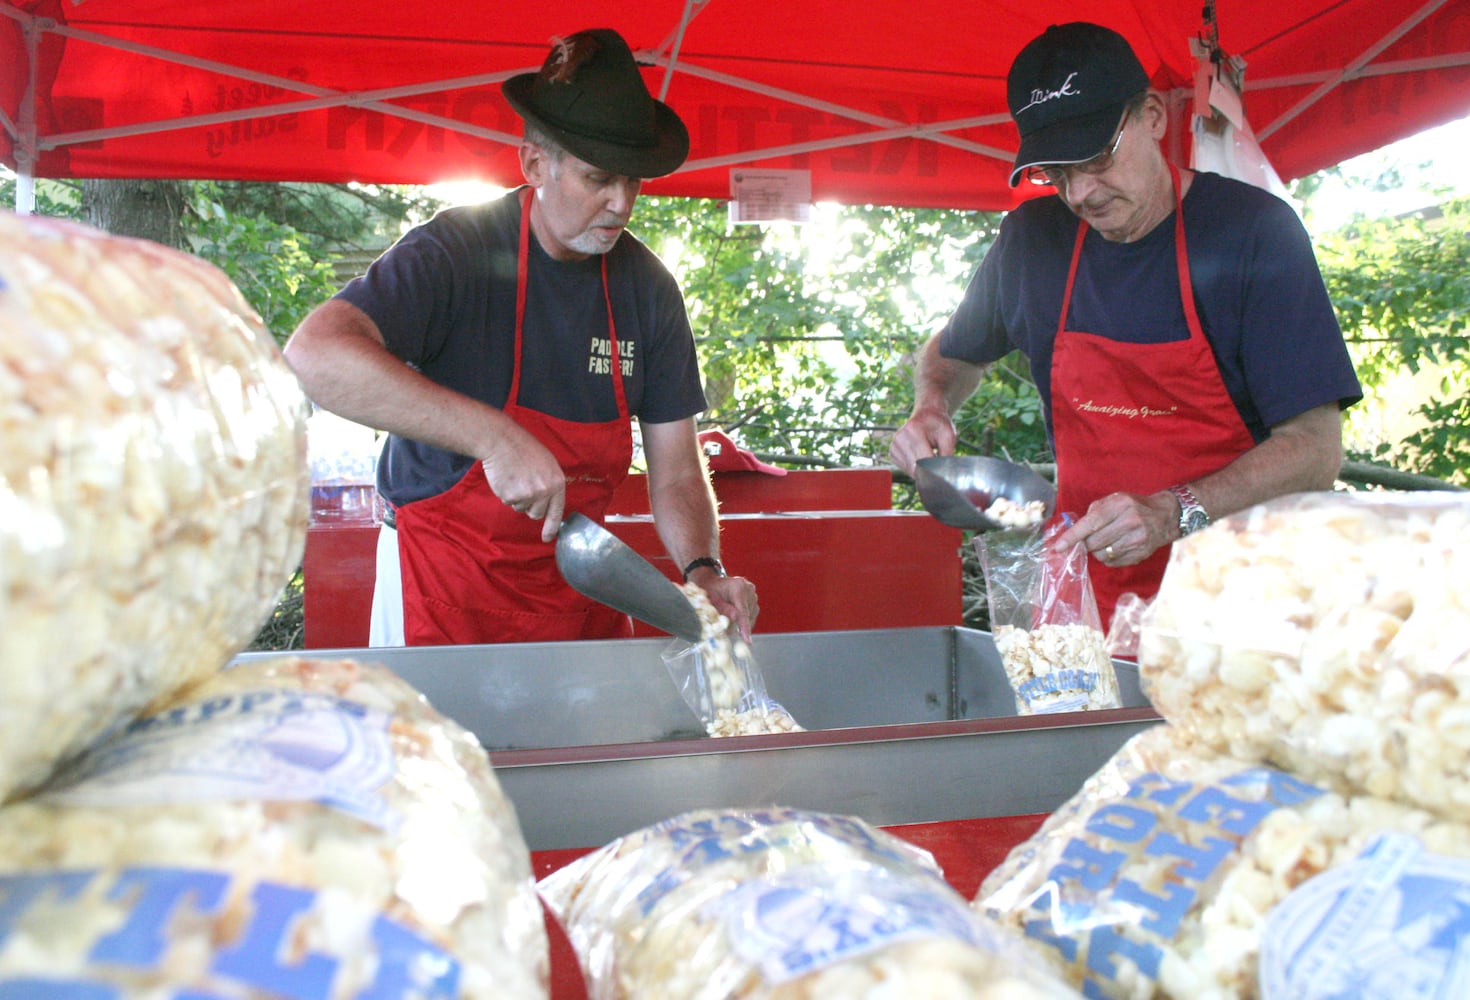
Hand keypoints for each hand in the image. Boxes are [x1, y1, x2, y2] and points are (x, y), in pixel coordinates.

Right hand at [479, 427, 566, 542]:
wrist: (503, 441)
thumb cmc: (524, 449)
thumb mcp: (547, 464)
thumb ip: (550, 484)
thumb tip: (548, 503)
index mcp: (556, 483)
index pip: (557, 511)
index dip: (552, 527)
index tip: (547, 538)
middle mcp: (544, 491)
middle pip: (537, 514)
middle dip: (530, 506)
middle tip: (524, 486)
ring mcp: (527, 495)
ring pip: (521, 508)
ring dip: (517, 498)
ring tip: (515, 477)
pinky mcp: (510, 496)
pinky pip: (508, 503)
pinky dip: (506, 493)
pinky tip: (506, 478)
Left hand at [692, 572, 759, 643]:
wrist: (712, 582)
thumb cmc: (709, 591)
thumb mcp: (712, 600)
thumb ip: (723, 609)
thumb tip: (735, 618)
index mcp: (738, 586)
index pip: (743, 611)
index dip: (745, 626)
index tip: (747, 640)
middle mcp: (749, 588)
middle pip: (747, 615)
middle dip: (738, 625)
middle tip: (725, 628)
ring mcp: (753, 593)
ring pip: (751, 616)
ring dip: (740, 622)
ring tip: (727, 616)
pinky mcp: (754, 598)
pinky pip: (752, 614)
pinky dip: (743, 618)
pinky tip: (734, 615)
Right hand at [888, 405, 955, 475]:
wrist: (926, 414)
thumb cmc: (938, 424)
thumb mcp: (949, 434)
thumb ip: (947, 453)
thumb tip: (944, 472)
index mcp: (913, 430)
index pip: (924, 459)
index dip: (935, 468)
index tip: (944, 468)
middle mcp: (899, 438)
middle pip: (916, 467)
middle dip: (929, 470)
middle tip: (937, 462)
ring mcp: (893, 446)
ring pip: (910, 471)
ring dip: (921, 469)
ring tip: (928, 455)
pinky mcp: (892, 453)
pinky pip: (905, 469)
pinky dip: (915, 467)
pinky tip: (920, 456)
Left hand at [1054, 490, 1177, 566]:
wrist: (1165, 516)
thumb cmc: (1133, 506)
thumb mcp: (1115, 500)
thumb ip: (1094, 512)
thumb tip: (1073, 531)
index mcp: (1120, 505)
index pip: (1090, 523)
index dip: (1072, 537)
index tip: (1058, 547)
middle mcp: (1130, 522)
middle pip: (1093, 542)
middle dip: (1086, 543)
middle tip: (1090, 538)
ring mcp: (1137, 539)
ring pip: (1102, 554)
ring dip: (1097, 551)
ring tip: (1106, 541)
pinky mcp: (1141, 554)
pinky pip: (1113, 562)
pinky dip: (1108, 557)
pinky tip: (1116, 546)